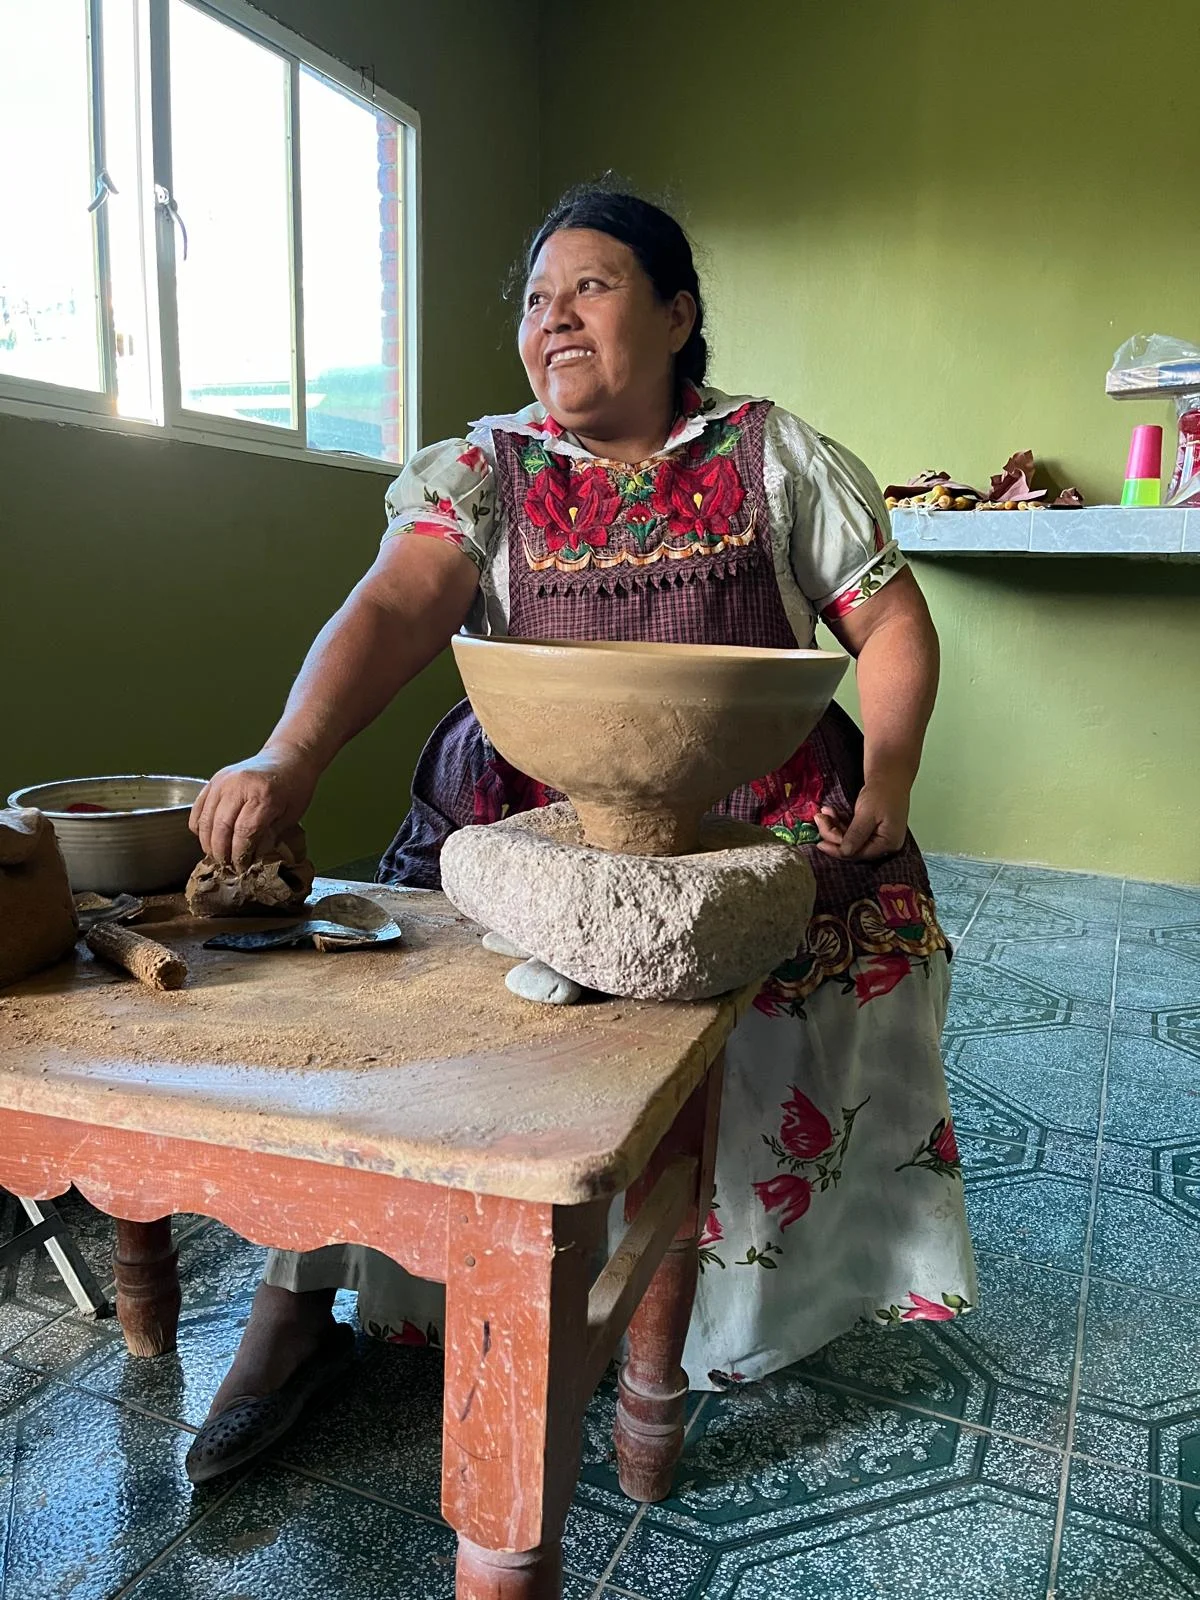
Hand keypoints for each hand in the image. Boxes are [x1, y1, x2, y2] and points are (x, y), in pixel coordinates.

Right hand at [189, 746, 320, 868]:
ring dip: (207, 842)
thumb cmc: (294, 786)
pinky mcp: (214, 779)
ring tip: (216, 856)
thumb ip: (270, 835)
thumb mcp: (291, 814)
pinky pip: (198, 806)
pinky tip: (206, 838)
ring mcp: (223, 781)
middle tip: (225, 866)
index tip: (240, 867)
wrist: (288, 757)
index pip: (243, 832)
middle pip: (221, 827)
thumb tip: (253, 858)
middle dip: (221, 852)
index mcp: (263, 795)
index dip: (239, 854)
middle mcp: (239, 786)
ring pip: (205, 818)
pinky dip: (198, 825)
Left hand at [814, 778, 910, 860]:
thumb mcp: (867, 814)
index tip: (820, 844)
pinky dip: (840, 821)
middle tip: (819, 820)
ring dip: (834, 826)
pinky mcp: (871, 828)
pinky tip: (831, 812)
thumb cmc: (883, 792)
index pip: (858, 853)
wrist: (889, 774)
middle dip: (833, 834)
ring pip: (849, 838)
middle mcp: (884, 843)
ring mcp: (877, 835)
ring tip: (823, 813)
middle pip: (852, 847)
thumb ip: (855, 835)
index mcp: (887, 843)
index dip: (837, 849)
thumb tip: (844, 852)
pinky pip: (851, 830)